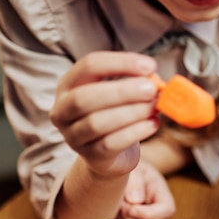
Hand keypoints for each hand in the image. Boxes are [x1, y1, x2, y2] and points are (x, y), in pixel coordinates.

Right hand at [51, 51, 159, 177]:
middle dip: (122, 91)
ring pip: (97, 123)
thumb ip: (136, 83)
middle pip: (85, 96)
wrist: (110, 154)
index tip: (150, 66)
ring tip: (154, 107)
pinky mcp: (90, 156)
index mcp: (68, 84)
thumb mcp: (121, 94)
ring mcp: (73, 136)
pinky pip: (111, 144)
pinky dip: (136, 132)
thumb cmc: (116, 115)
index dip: (120, 63)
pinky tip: (153, 123)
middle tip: (151, 89)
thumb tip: (156, 79)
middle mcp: (63, 109)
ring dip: (131, 112)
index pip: (89, 65)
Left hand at [115, 160, 175, 218]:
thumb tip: (135, 200)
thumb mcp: (133, 169)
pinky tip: (118, 216)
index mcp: (163, 194)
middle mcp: (162, 212)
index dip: (148, 214)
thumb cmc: (131, 170)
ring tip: (118, 209)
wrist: (126, 174)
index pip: (167, 210)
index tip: (130, 208)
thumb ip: (134, 182)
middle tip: (120, 206)